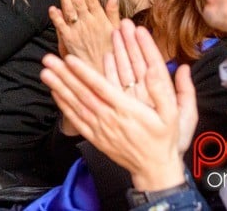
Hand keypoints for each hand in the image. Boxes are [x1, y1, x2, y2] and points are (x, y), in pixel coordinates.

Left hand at [40, 21, 195, 191]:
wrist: (154, 169)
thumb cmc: (165, 139)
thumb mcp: (176, 115)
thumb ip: (176, 91)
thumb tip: (181, 66)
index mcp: (128, 110)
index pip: (102, 88)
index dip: (85, 73)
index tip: (71, 59)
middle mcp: (111, 119)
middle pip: (83, 94)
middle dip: (64, 75)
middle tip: (49, 60)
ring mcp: (101, 129)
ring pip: (76, 105)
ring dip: (59, 87)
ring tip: (45, 72)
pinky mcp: (95, 136)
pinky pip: (76, 120)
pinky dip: (64, 106)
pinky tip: (55, 93)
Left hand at [49, 0, 120, 72]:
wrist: (103, 72)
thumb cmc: (112, 52)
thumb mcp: (117, 32)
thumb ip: (113, 14)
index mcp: (101, 20)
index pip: (92, 0)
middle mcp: (89, 23)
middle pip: (79, 2)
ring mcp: (78, 31)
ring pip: (69, 11)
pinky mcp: (69, 41)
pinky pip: (61, 26)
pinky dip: (56, 17)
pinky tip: (52, 8)